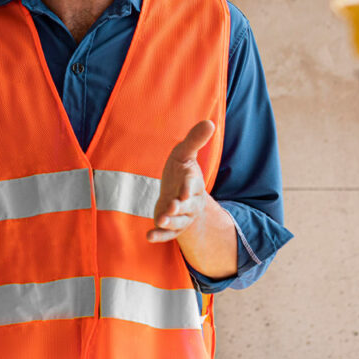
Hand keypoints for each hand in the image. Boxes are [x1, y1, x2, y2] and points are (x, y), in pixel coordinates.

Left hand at [148, 120, 215, 242]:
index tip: (185, 193)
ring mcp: (180, 217)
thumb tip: (210, 122)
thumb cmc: (180, 172)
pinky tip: (148, 236)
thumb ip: (195, 140)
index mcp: (192, 184)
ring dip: (169, 222)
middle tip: (172, 206)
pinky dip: (159, 236)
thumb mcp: (185, 154)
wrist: (179, 195)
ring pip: (177, 221)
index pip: (192, 186)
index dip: (189, 189)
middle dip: (179, 207)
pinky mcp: (170, 227)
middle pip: (186, 206)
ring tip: (160, 220)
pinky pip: (166, 234)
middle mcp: (189, 203)